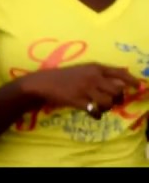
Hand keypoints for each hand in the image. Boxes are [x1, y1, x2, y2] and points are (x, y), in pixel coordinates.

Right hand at [19, 64, 142, 117]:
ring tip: (99, 107)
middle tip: (113, 101)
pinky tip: (92, 113)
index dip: (132, 81)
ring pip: (108, 101)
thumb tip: (123, 80)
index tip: (139, 87)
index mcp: (94, 67)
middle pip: (117, 89)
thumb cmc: (63, 76)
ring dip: (107, 107)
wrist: (43, 83)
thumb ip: (100, 74)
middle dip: (118, 97)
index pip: (120, 72)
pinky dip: (96, 114)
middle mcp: (92, 77)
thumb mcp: (83, 70)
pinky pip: (96, 111)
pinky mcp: (78, 101)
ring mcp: (85, 89)